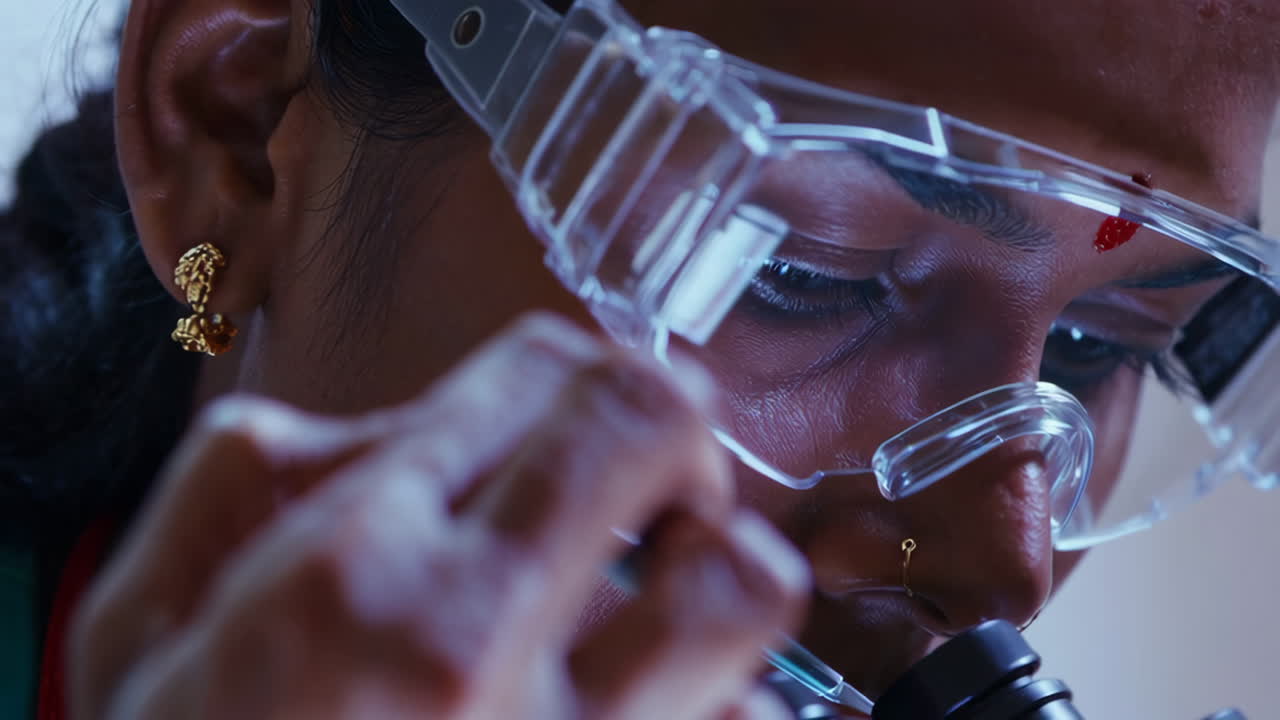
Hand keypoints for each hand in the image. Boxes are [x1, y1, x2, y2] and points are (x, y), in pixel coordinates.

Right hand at [71, 313, 808, 718]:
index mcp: (350, 576)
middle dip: (668, 425)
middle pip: (653, 426)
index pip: (537, 374)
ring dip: (717, 567)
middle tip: (645, 472)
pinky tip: (645, 714)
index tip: (562, 419)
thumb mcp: (140, 634)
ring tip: (665, 596)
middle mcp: (475, 644)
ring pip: (742, 584)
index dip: (569, 377)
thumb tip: (389, 431)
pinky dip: (718, 703)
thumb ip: (245, 487)